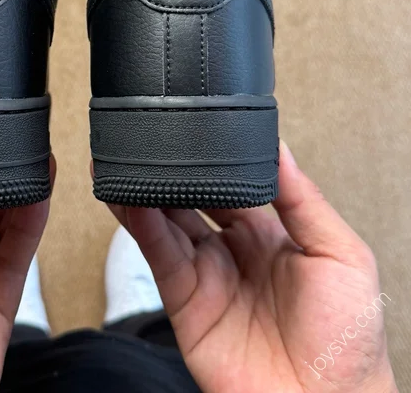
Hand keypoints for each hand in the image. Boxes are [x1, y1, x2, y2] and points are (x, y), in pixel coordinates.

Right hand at [107, 143, 397, 391]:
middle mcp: (231, 251)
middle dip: (167, 172)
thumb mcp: (340, 254)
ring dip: (142, 193)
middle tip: (147, 142)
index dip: (208, 160)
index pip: (228, 185)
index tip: (193, 131)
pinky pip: (160, 258)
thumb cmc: (349, 340)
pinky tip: (132, 202)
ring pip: (165, 224)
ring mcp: (206, 276)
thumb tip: (279, 147)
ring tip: (122, 163)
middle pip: (190, 200)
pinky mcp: (185, 303)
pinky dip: (142, 228)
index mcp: (267, 234)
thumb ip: (303, 199)